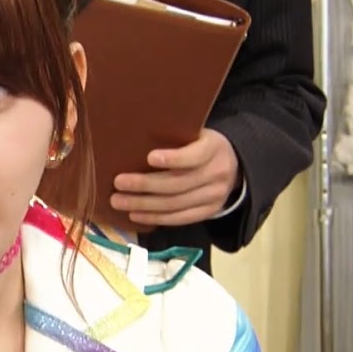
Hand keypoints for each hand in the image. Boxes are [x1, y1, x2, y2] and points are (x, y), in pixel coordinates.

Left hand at [111, 128, 239, 226]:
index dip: (173, 158)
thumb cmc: (202, 144)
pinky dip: (156, 218)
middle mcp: (217, 174)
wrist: (234, 164)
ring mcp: (214, 196)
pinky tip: (136, 214)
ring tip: (119, 201)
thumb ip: (176, 137)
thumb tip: (134, 138)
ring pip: (175, 204)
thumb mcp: (196, 133)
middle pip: (178, 184)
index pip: (195, 156)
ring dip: (144, 205)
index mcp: (214, 149)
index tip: (149, 157)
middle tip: (119, 183)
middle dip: (145, 185)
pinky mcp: (209, 212)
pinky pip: (180, 219)